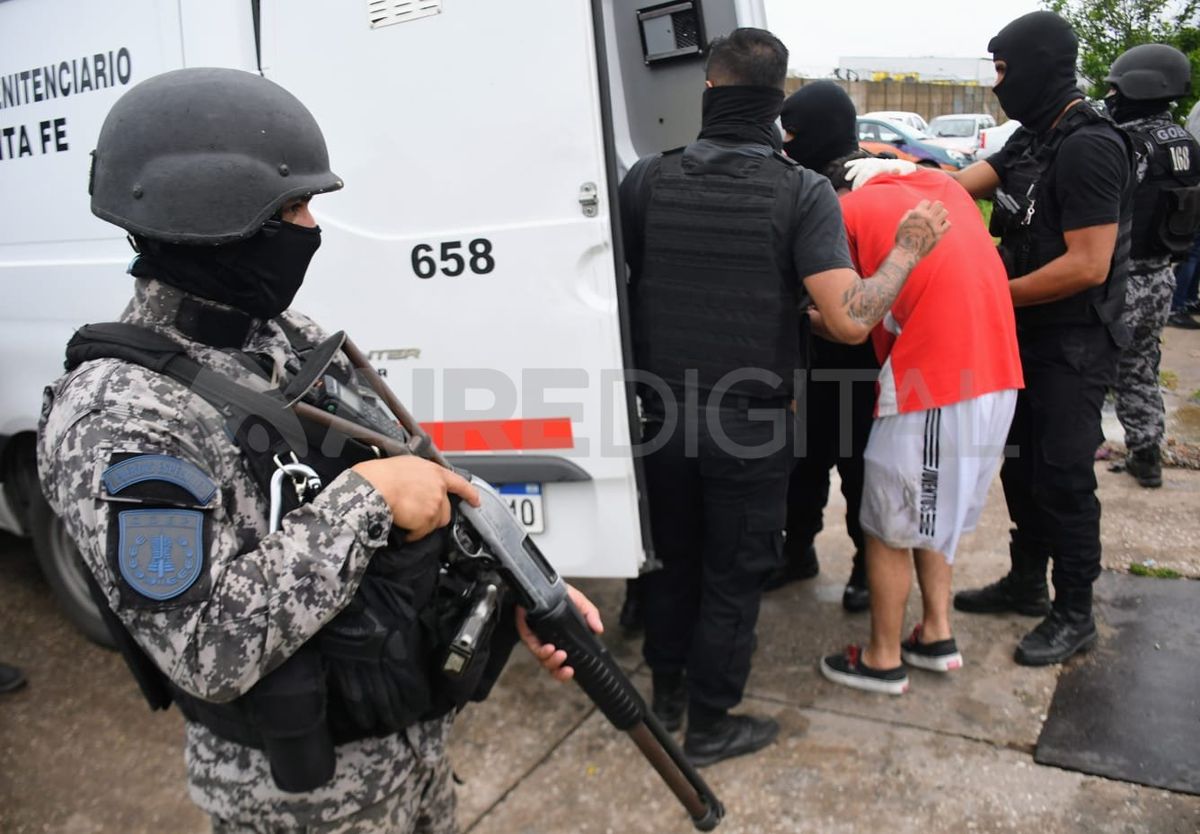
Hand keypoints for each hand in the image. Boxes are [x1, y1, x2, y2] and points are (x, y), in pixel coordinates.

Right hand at [351, 456, 478, 539]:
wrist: (375, 487)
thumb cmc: (380, 475)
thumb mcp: (405, 465)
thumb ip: (419, 475)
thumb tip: (417, 484)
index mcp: (434, 472)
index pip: (459, 483)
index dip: (469, 493)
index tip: (476, 501)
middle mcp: (438, 488)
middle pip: (445, 511)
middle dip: (433, 516)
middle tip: (415, 514)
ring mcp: (435, 504)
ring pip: (434, 523)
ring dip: (421, 524)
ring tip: (405, 516)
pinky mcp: (428, 520)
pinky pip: (421, 533)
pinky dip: (412, 533)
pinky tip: (402, 524)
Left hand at [516, 584, 603, 683]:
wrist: (544, 582)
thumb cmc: (560, 595)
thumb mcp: (581, 604)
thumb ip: (591, 616)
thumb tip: (599, 629)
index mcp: (561, 640)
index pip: (562, 663)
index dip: (564, 672)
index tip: (571, 671)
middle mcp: (548, 642)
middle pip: (550, 665)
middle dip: (557, 671)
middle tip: (566, 667)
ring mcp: (537, 638)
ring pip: (541, 658)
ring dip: (550, 660)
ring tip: (559, 654)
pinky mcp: (526, 631)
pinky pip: (530, 644)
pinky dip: (539, 648)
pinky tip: (548, 646)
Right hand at [844, 157, 916, 189]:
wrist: (900, 166)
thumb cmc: (899, 173)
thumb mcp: (900, 172)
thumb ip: (897, 171)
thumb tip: (897, 169)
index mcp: (880, 165)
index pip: (868, 173)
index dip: (862, 180)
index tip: (859, 188)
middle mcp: (874, 161)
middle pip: (862, 170)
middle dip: (857, 180)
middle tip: (854, 190)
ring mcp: (871, 160)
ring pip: (858, 164)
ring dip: (852, 171)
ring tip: (847, 179)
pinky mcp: (868, 160)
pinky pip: (859, 161)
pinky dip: (852, 163)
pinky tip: (845, 166)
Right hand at [894, 200, 950, 258]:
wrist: (907, 252)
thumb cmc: (902, 238)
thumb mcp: (901, 224)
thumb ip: (908, 214)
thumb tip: (915, 210)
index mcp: (917, 213)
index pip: (926, 202)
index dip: (925, 207)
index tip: (923, 214)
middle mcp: (927, 217)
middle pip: (939, 204)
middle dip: (936, 208)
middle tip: (932, 215)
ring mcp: (934, 225)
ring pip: (945, 212)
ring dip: (941, 216)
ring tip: (936, 222)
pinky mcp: (939, 234)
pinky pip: (948, 224)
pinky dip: (944, 225)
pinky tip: (938, 228)